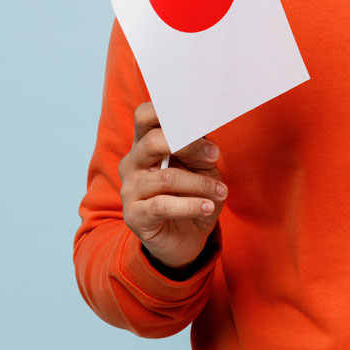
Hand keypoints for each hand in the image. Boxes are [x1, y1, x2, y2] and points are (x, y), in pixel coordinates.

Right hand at [118, 102, 226, 269]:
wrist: (185, 239)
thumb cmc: (191, 196)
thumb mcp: (201, 168)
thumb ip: (198, 149)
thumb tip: (201, 131)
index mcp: (145, 145)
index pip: (144, 116)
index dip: (166, 111)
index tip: (197, 117)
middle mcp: (132, 163)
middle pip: (152, 141)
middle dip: (189, 146)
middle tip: (214, 155)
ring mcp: (130, 190)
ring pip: (166, 177)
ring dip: (199, 184)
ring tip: (220, 191)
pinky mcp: (134, 215)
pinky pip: (162, 205)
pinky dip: (191, 205)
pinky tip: (207, 207)